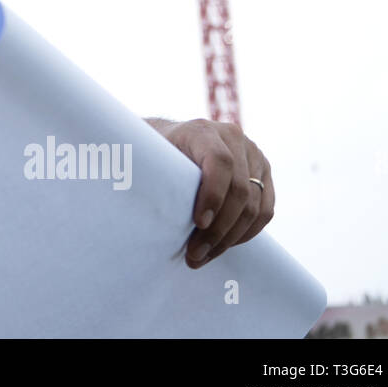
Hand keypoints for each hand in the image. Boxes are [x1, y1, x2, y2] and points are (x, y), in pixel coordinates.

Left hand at [151, 119, 274, 267]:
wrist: (173, 141)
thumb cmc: (155, 153)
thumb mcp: (147, 154)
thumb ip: (144, 167)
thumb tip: (122, 189)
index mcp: (202, 130)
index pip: (220, 162)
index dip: (213, 195)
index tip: (197, 223)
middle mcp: (233, 138)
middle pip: (240, 191)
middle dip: (218, 229)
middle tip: (194, 254)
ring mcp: (253, 154)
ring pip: (255, 205)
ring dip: (231, 238)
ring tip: (204, 256)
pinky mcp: (263, 172)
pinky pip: (266, 210)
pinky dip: (247, 232)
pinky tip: (225, 245)